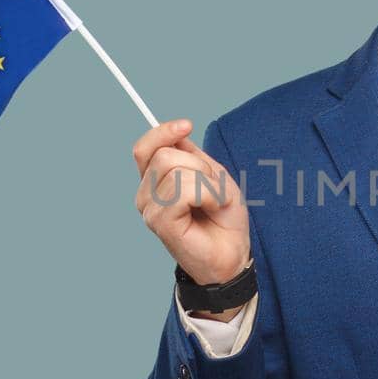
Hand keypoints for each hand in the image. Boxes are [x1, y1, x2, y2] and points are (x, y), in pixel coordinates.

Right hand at [133, 119, 251, 293]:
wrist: (232, 253)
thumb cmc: (223, 217)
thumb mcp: (212, 176)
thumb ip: (191, 155)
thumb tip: (177, 133)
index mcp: (155, 181)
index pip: (145, 148)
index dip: (163, 132)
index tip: (187, 125)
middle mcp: (146, 194)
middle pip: (165, 155)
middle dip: (199, 165)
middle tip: (213, 189)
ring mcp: (149, 209)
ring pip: (175, 170)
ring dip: (207, 182)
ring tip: (214, 201)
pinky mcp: (159, 221)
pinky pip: (183, 190)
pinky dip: (208, 194)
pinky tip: (212, 208)